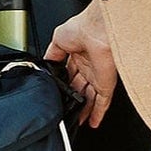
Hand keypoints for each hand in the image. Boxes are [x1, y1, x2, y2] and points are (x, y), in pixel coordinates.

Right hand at [45, 0, 117, 127]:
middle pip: (80, 89)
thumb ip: (52, 55)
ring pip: (91, 99)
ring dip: (83, 111)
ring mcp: (98, 76)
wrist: (97, 29)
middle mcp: (89, 67)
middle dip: (73, 101)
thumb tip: (45, 65)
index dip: (64, 87)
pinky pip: (103, 102)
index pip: (70, 76)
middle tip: (66, 112)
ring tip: (76, 122)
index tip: (58, 96)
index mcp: (78, 55)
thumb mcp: (57, 40)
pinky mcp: (106, 84)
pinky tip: (92, 123)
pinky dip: (98, 114)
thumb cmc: (81, 27)